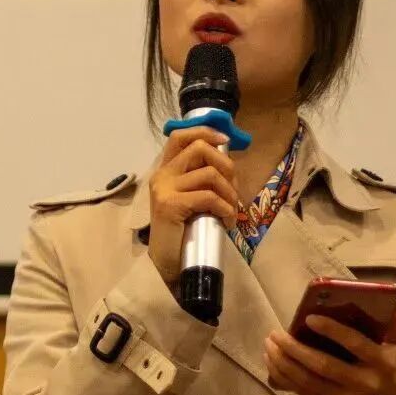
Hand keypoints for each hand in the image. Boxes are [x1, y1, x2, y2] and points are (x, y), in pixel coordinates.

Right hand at [147, 127, 237, 285]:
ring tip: (231, 210)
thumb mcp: (189, 199)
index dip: (205, 131)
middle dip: (226, 164)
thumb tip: (229, 166)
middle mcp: (162, 175)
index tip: (224, 141)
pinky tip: (226, 221)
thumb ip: (200, 180)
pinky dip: (225, 208)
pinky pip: (209, 197)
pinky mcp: (171, 205)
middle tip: (233, 187)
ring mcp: (165, 189)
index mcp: (165, 170)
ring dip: (229, 192)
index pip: (180, 135)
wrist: (165, 262)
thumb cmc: (181, 231)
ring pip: (209, 174)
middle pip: (199, 148)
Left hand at [263, 309, 395, 394]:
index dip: (332, 331)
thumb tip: (388, 303)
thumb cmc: (389, 369)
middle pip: (323, 366)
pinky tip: (272, 363)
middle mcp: (363, 383)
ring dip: (283, 363)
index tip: (308, 318)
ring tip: (269, 346)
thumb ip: (392, 326)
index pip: (356, 344)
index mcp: (382, 363)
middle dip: (295, 349)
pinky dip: (284, 378)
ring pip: (308, 381)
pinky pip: (304, 393)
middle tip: (276, 333)